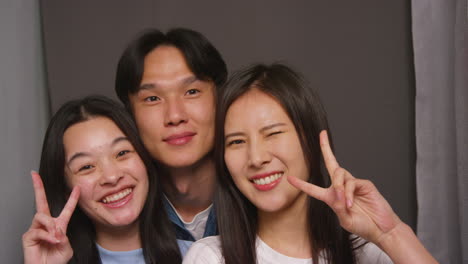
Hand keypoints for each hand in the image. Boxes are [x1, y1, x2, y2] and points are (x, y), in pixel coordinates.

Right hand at [22, 171, 79, 263]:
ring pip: (42, 217)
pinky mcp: (28, 236)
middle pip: (41, 202)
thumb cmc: (56, 260)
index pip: (67, 209)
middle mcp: (47, 224)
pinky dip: (47, 236)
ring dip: (50, 226)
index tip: (77, 188)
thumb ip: (64, 236)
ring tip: (55, 237)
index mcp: (59, 225)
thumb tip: (56, 229)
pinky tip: (51, 241)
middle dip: (38, 187)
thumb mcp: (66, 247)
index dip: (72, 198)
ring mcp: (36, 229)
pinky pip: (38, 230)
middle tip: (34, 175)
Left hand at [287, 130, 401, 243]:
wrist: (381, 229)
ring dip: (339, 187)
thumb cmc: (363, 226)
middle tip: (322, 134)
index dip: (302, 184)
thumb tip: (337, 193)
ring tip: (345, 203)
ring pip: (339, 174)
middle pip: (331, 163)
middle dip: (326, 148)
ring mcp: (353, 184)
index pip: (313, 189)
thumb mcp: (345, 220)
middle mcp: (341, 187)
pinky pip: (351, 182)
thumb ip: (338, 207)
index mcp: (332, 198)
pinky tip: (351, 203)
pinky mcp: (364, 184)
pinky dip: (348, 193)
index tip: (290, 178)